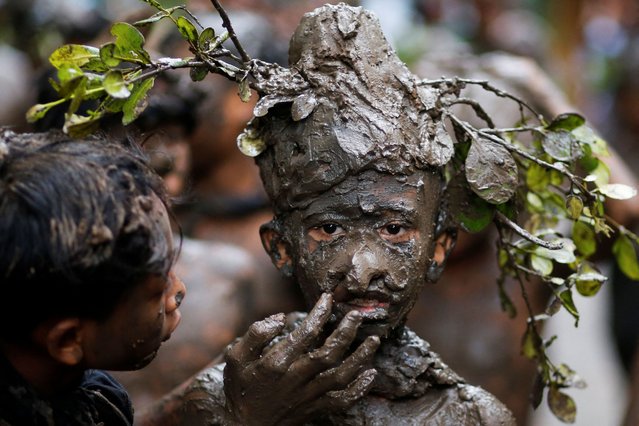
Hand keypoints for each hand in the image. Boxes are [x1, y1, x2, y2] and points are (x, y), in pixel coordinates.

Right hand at [223, 293, 378, 425]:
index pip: (304, 333)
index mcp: (276, 363)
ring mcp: (307, 396)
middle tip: (356, 315)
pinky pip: (341, 402)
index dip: (319, 313)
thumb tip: (279, 318)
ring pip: (340, 377)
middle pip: (328, 354)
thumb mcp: (236, 357)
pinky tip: (371, 374)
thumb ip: (255, 334)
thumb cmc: (241, 388)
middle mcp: (295, 380)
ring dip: (360, 358)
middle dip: (346, 332)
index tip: (328, 298)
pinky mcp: (314, 409)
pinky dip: (359, 389)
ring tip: (374, 340)